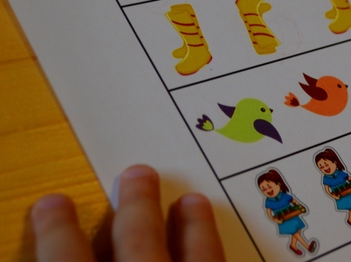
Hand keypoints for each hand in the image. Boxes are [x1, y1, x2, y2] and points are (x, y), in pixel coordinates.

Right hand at [31, 165, 225, 261]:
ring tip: (193, 201)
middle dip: (139, 206)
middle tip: (139, 174)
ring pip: (197, 254)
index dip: (57, 230)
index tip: (54, 205)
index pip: (66, 258)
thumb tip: (63, 253)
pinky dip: (217, 248)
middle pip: (139, 241)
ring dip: (194, 226)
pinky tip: (218, 244)